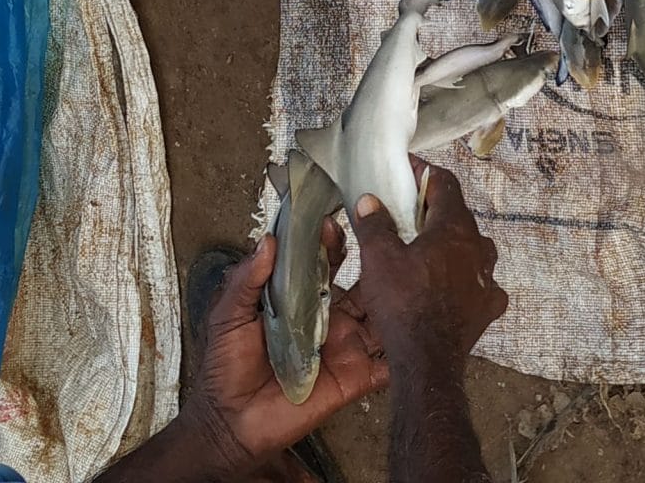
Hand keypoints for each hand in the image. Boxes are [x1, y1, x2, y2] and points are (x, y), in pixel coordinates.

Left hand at [181, 230, 389, 476]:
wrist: (231, 423)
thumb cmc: (225, 369)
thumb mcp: (228, 316)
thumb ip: (248, 279)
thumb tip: (267, 240)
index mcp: (299, 300)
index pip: (322, 263)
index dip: (329, 242)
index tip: (333, 222)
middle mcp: (327, 318)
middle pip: (359, 283)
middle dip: (372, 261)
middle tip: (381, 238)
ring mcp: (344, 346)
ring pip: (380, 316)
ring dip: (395, 297)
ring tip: (408, 273)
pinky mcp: (355, 377)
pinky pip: (386, 365)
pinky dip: (404, 350)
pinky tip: (418, 330)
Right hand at [345, 161, 507, 376]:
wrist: (427, 360)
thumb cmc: (403, 304)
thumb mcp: (378, 259)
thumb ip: (375, 225)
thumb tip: (369, 201)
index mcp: (453, 228)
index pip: (445, 184)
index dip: (425, 173)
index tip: (408, 170)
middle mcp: (478, 248)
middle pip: (459, 215)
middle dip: (435, 209)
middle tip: (410, 210)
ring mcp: (488, 279)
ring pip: (474, 248)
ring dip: (453, 243)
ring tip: (429, 250)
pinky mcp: (489, 306)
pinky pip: (482, 282)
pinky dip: (468, 278)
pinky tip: (453, 286)